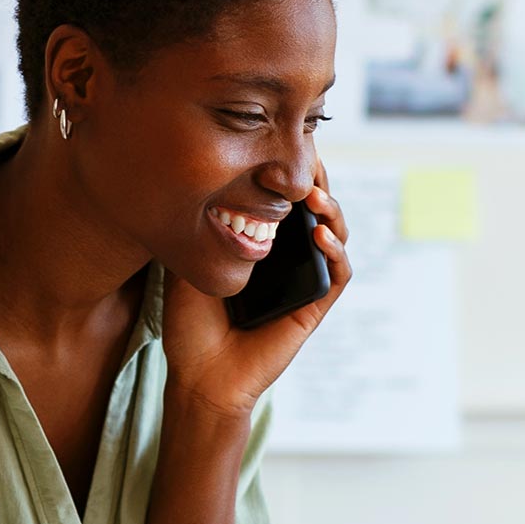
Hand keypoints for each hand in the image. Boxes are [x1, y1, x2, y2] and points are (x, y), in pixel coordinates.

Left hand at [161, 160, 350, 418]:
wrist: (199, 377)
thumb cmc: (190, 326)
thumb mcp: (187, 263)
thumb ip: (200, 227)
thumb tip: (200, 179)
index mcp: (260, 246)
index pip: (284, 201)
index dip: (289, 173)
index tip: (281, 146)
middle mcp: (286, 260)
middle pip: (315, 210)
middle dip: (316, 181)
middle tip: (308, 160)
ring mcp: (302, 283)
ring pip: (334, 236)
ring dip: (331, 211)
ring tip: (314, 195)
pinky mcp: (312, 308)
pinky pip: (337, 275)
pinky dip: (335, 252)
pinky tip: (319, 235)